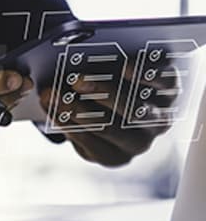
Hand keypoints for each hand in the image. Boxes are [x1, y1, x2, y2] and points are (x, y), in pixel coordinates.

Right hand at [40, 62, 179, 166]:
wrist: (134, 83)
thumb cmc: (97, 100)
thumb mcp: (79, 111)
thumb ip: (64, 109)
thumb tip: (47, 95)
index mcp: (116, 154)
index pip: (94, 148)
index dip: (69, 125)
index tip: (48, 103)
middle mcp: (141, 140)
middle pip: (114, 130)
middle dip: (81, 110)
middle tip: (60, 93)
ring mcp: (159, 115)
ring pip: (137, 111)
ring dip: (106, 94)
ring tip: (81, 79)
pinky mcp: (172, 87)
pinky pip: (163, 84)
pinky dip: (144, 75)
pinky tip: (124, 66)